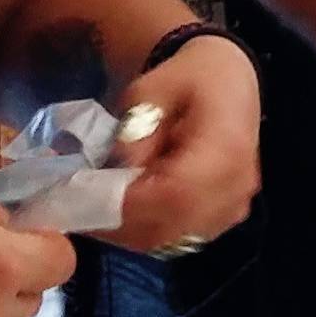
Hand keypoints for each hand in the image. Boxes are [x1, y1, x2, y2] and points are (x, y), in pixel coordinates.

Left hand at [107, 32, 262, 256]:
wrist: (230, 80)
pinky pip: (182, 237)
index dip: (130, 205)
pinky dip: (149, 230)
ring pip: (174, 238)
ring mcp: (234, 206)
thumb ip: (136, 125)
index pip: (176, 194)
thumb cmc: (191, 77)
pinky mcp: (225, 216)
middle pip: (173, 226)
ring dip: (132, 231)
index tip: (87, 199)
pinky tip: (126, 210)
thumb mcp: (153, 87)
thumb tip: (119, 168)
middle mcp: (236, 186)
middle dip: (121, 223)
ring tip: (97, 209)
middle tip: (79, 210)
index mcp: (226, 148)